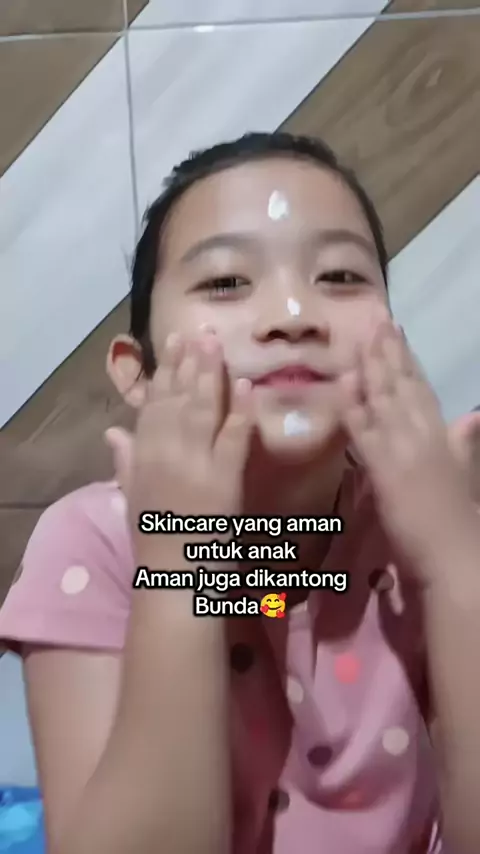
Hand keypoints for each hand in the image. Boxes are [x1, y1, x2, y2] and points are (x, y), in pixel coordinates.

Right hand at [105, 332, 252, 560]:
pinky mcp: (225, 480)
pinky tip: (246, 385)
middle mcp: (166, 455)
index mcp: (143, 458)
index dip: (164, 372)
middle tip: (200, 332)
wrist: (175, 578)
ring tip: (217, 345)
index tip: (173, 344)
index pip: (154, 405)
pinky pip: (234, 438)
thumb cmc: (154, 540)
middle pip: (178, 400)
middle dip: (189, 363)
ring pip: (202, 410)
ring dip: (210, 375)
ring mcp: (196, 465)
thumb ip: (124, 462)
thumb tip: (112, 432)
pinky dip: (240, 411)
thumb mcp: (131, 498)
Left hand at [340, 320, 476, 581]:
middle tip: (375, 318)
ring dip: (371, 365)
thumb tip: (472, 415)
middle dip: (387, 350)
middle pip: (402, 384)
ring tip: (362, 335)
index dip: (407, 358)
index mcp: (442, 434)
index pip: (421, 387)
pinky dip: (354, 404)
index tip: (395, 331)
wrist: (455, 553)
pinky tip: (344, 382)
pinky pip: (364, 429)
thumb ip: (463, 442)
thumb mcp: (464, 472)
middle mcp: (423, 433)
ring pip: (384, 398)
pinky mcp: (384, 468)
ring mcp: (403, 448)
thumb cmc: (457, 519)